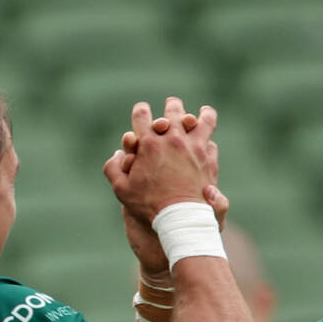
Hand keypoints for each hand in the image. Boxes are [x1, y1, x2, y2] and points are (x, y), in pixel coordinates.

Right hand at [103, 97, 219, 225]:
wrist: (179, 217)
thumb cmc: (148, 205)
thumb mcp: (121, 189)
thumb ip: (113, 168)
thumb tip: (118, 153)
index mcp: (148, 143)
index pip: (142, 115)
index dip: (141, 110)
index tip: (142, 109)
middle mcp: (172, 139)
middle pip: (173, 111)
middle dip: (171, 106)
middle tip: (172, 104)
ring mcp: (193, 146)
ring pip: (198, 120)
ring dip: (199, 114)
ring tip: (202, 113)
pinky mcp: (208, 158)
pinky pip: (209, 141)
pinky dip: (207, 138)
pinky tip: (207, 139)